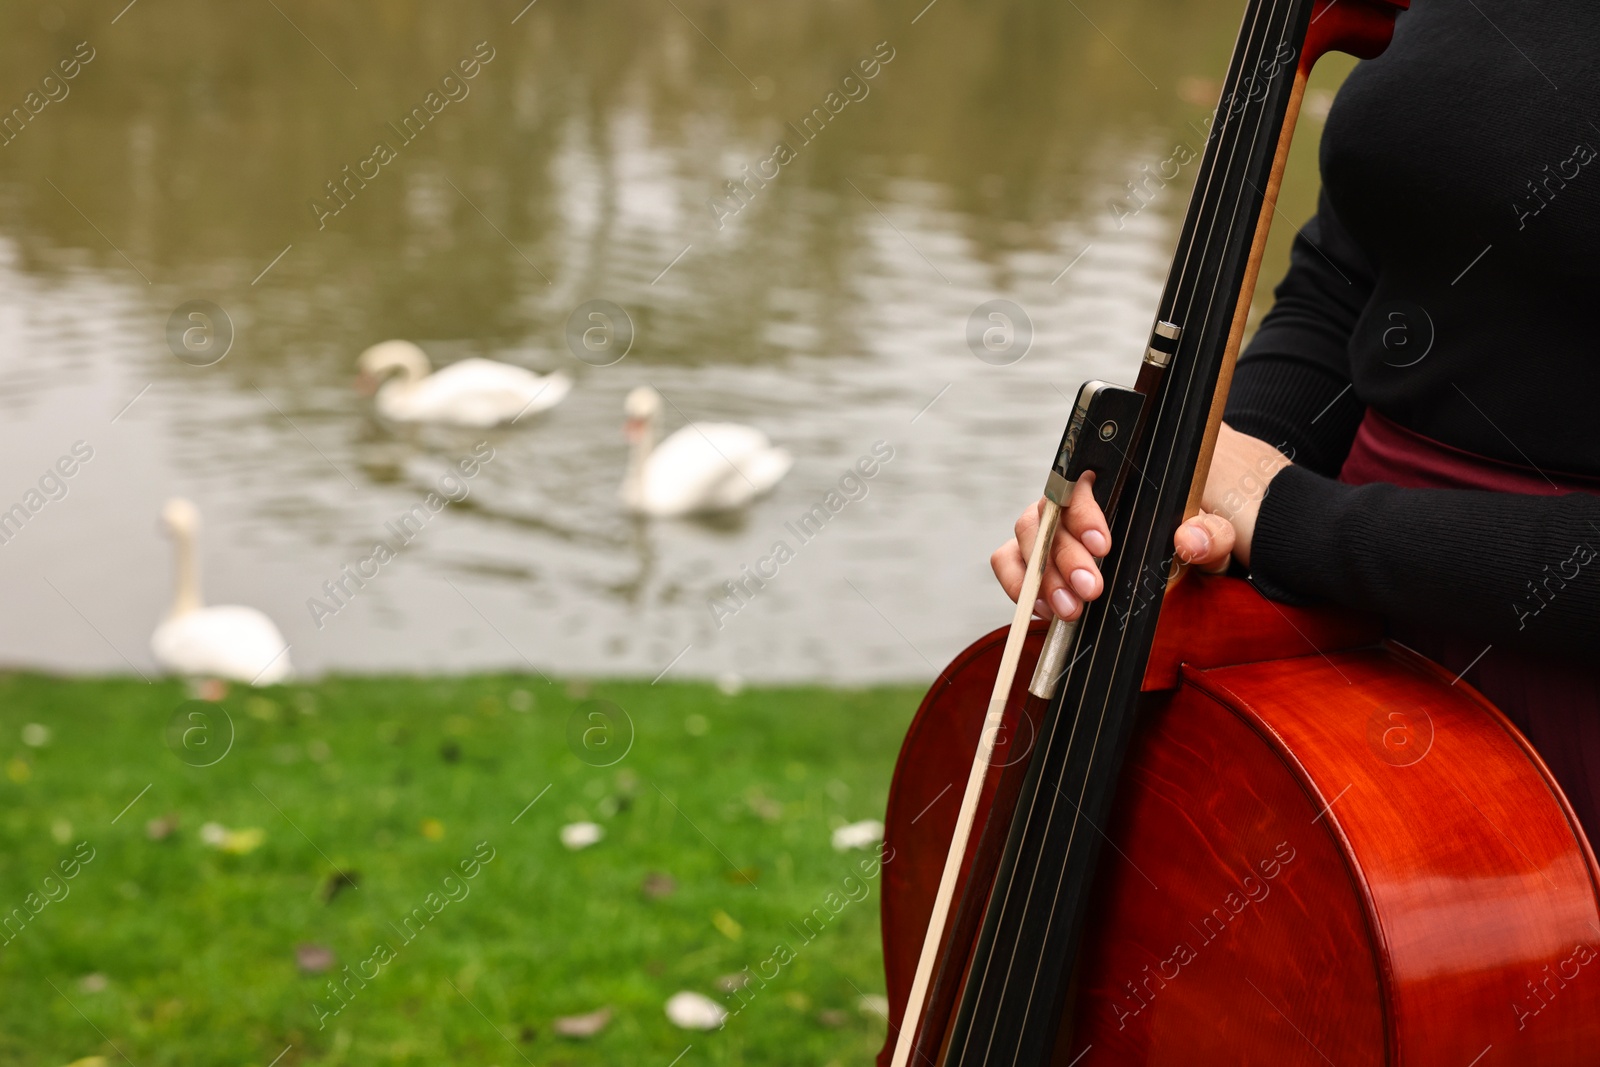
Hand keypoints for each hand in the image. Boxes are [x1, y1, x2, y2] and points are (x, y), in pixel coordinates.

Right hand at [992, 425, 1292, 613]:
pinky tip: (1047, 610)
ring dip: (1042, 577)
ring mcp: (1056, 527)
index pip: (1080, 479)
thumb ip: (1211, 531)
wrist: (1209, 533)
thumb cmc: (1207, 519)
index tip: (1102, 545)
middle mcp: (1077, 498)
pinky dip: (1021, 586)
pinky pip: (1012, 562)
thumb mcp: (1223, 524)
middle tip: (1089, 589)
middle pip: (1047, 514)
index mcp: (1116, 477)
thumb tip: (1189, 540)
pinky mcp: (1042, 557)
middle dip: (1063, 556)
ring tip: (1071, 609)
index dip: (1083, 511)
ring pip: (1026, 538)